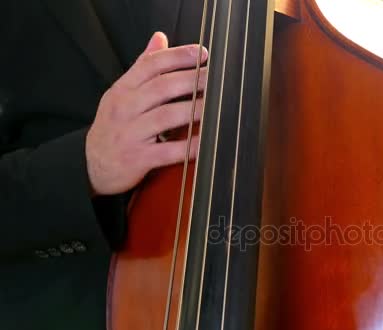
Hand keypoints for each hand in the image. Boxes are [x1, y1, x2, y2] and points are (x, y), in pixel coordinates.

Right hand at [86, 32, 206, 195]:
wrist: (93, 166)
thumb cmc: (115, 127)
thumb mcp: (122, 94)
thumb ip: (143, 67)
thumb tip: (160, 37)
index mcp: (122, 89)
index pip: (150, 65)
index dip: (178, 56)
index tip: (202, 53)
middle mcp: (124, 108)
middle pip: (161, 88)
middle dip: (192, 80)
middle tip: (216, 78)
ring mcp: (129, 134)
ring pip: (166, 116)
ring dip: (194, 109)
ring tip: (215, 106)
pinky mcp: (137, 158)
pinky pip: (167, 151)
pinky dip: (189, 146)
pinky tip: (205, 141)